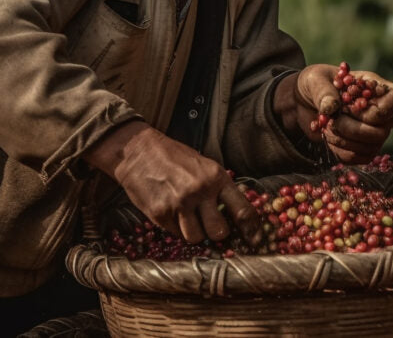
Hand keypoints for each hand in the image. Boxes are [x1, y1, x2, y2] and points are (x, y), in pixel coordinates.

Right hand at [81, 121, 261, 245]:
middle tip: (209, 225)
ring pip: (196, 237)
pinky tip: (170, 211)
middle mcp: (200, 191)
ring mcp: (179, 203)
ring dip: (193, 232)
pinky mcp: (160, 213)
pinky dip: (175, 228)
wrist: (137, 152)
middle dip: (216, 233)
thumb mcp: (203, 166)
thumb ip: (218, 189)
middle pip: (219, 232)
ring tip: (186, 216)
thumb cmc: (173, 158)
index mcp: (216, 177)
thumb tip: (234, 215)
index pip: (242, 210)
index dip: (251, 230)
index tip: (254, 240)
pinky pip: (175, 234)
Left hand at [277, 64, 392, 163]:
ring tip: (327, 126)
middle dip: (353, 129)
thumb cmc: (314, 84)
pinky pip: (358, 158)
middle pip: (383, 130)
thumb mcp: (314, 79)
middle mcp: (381, 111)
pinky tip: (329, 136)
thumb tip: (332, 108)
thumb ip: (323, 91)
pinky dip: (339, 150)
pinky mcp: (361, 148)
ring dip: (344, 139)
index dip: (381, 110)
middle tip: (334, 119)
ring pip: (371, 147)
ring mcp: (374, 131)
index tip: (353, 108)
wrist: (303, 102)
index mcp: (376, 87)